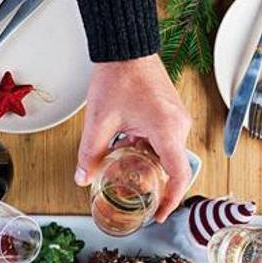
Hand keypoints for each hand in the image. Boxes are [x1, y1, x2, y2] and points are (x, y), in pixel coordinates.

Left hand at [76, 55, 192, 221]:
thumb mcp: (100, 122)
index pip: (179, 176)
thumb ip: (90, 154)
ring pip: (168, 154)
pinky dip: (151, 150)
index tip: (160, 215)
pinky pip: (166, 140)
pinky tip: (129, 149)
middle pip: (174, 167)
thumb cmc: (119, 76)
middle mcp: (179, 126)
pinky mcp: (172, 113)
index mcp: (167, 130)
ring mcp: (178, 118)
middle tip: (138, 198)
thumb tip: (82, 178)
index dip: (171, 200)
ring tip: (127, 171)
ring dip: (150, 165)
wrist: (127, 47)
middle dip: (156, 184)